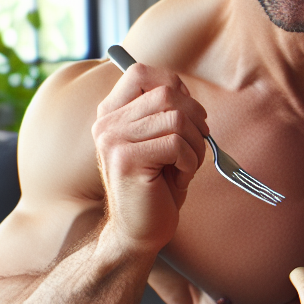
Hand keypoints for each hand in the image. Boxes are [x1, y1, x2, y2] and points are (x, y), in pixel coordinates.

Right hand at [92, 62, 208, 252]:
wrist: (140, 231)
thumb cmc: (158, 186)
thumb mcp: (162, 141)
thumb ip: (166, 112)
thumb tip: (185, 90)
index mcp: (112, 113)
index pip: (141, 72)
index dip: (176, 88)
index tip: (188, 116)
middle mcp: (107, 122)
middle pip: (167, 93)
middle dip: (195, 119)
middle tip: (196, 145)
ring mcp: (113, 139)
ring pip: (176, 119)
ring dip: (196, 145)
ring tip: (187, 165)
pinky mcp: (126, 159)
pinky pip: (176, 144)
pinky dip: (191, 162)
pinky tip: (180, 178)